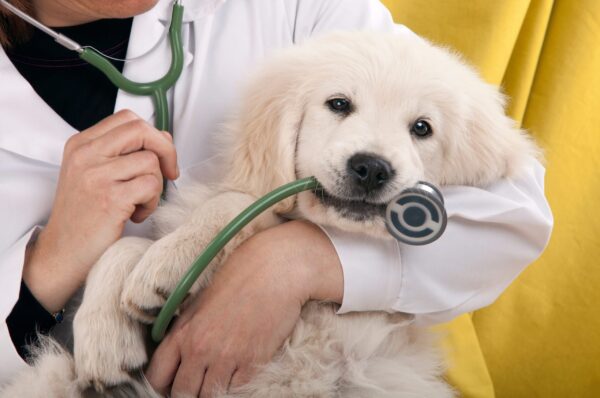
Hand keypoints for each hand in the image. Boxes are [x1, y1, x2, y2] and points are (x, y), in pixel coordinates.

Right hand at [24, 110, 178, 311]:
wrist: (62, 253)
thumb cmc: (85, 216)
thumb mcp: (95, 175)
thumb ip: (124, 153)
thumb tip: (164, 136)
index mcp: (81, 144)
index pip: (128, 119)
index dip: (153, 134)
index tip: (160, 157)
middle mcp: (86, 155)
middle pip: (141, 130)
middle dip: (166, 151)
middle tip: (169, 174)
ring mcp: (96, 175)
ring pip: (151, 161)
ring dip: (156, 186)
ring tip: (139, 204)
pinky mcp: (110, 198)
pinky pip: (151, 186)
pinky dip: (152, 203)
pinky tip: (136, 215)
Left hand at [145, 221, 343, 397]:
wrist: (274, 270)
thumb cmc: (238, 279)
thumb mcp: (200, 302)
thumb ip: (186, 331)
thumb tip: (179, 355)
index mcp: (182, 332)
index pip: (157, 377)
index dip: (164, 387)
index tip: (173, 385)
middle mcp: (199, 349)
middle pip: (182, 394)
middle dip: (189, 393)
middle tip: (198, 387)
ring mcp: (226, 357)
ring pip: (210, 397)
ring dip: (212, 392)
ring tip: (219, 380)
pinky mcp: (252, 362)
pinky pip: (237, 391)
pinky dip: (236, 387)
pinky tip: (238, 373)